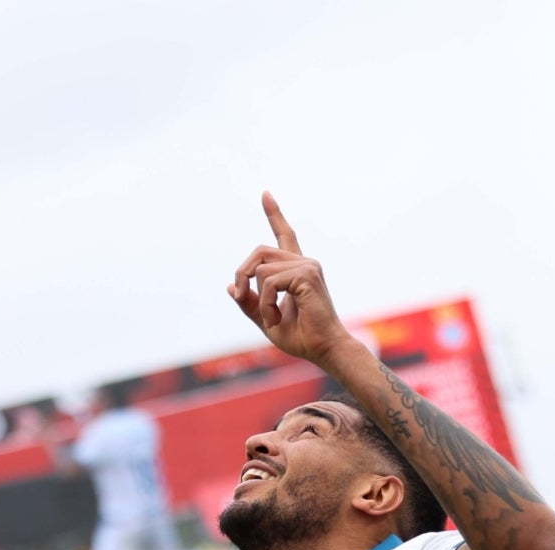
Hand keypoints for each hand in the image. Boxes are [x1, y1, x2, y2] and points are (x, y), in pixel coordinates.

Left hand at [229, 193, 355, 368]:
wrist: (325, 350)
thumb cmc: (302, 338)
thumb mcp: (266, 319)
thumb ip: (250, 303)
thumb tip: (230, 287)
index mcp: (296, 270)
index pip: (284, 235)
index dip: (274, 214)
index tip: (265, 194)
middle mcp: (304, 262)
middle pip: (259, 252)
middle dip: (242, 274)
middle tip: (241, 296)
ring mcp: (307, 266)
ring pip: (261, 269)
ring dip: (257, 299)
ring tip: (272, 318)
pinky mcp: (307, 275)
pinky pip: (268, 282)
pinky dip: (265, 304)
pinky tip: (276, 318)